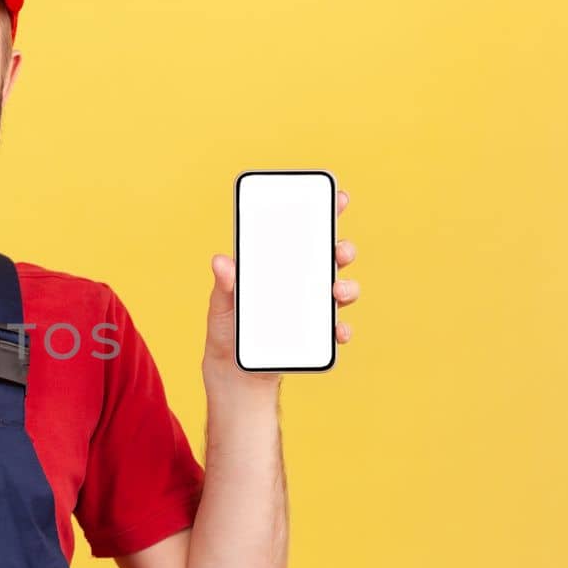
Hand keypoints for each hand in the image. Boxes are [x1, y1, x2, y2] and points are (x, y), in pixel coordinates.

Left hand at [202, 189, 359, 391]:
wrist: (233, 368)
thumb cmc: (229, 327)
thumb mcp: (222, 303)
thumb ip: (225, 283)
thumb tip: (220, 261)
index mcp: (280, 266)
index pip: (306, 234)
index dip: (325, 213)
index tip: (337, 198)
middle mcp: (303, 283)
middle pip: (331, 258)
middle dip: (342, 250)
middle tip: (339, 251)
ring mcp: (313, 308)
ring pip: (341, 290)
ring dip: (347, 288)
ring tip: (337, 291)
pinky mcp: (317, 337)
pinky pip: (336, 330)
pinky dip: (340, 330)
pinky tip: (336, 330)